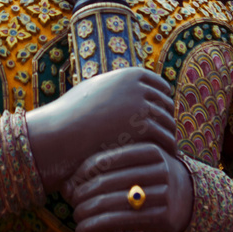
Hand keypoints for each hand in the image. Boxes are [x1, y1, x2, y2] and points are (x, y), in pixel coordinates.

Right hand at [25, 67, 176, 192]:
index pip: (160, 86)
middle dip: (166, 118)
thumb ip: (115, 85)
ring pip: (167, 122)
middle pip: (166, 104)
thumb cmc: (75, 112)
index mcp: (130, 74)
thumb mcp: (96, 88)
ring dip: (169, 134)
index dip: (163, 100)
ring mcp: (142, 106)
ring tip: (168, 147)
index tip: (162, 113)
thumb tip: (127, 86)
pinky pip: (165, 137)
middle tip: (166, 133)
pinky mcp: (144, 128)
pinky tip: (165, 156)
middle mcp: (139, 87)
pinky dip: (167, 147)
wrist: (63, 132)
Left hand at [63, 142, 193, 231]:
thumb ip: (112, 163)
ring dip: (86, 212)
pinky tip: (81, 231)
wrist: (189, 200)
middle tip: (70, 201)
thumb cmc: (151, 178)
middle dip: (83, 193)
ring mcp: (164, 194)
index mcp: (150, 150)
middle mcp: (159, 170)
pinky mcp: (163, 218)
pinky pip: (120, 221)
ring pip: (112, 202)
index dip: (83, 173)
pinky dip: (96, 227)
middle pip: (107, 181)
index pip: (106, 159)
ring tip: (75, 217)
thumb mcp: (139, 162)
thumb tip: (66, 179)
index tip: (70, 182)